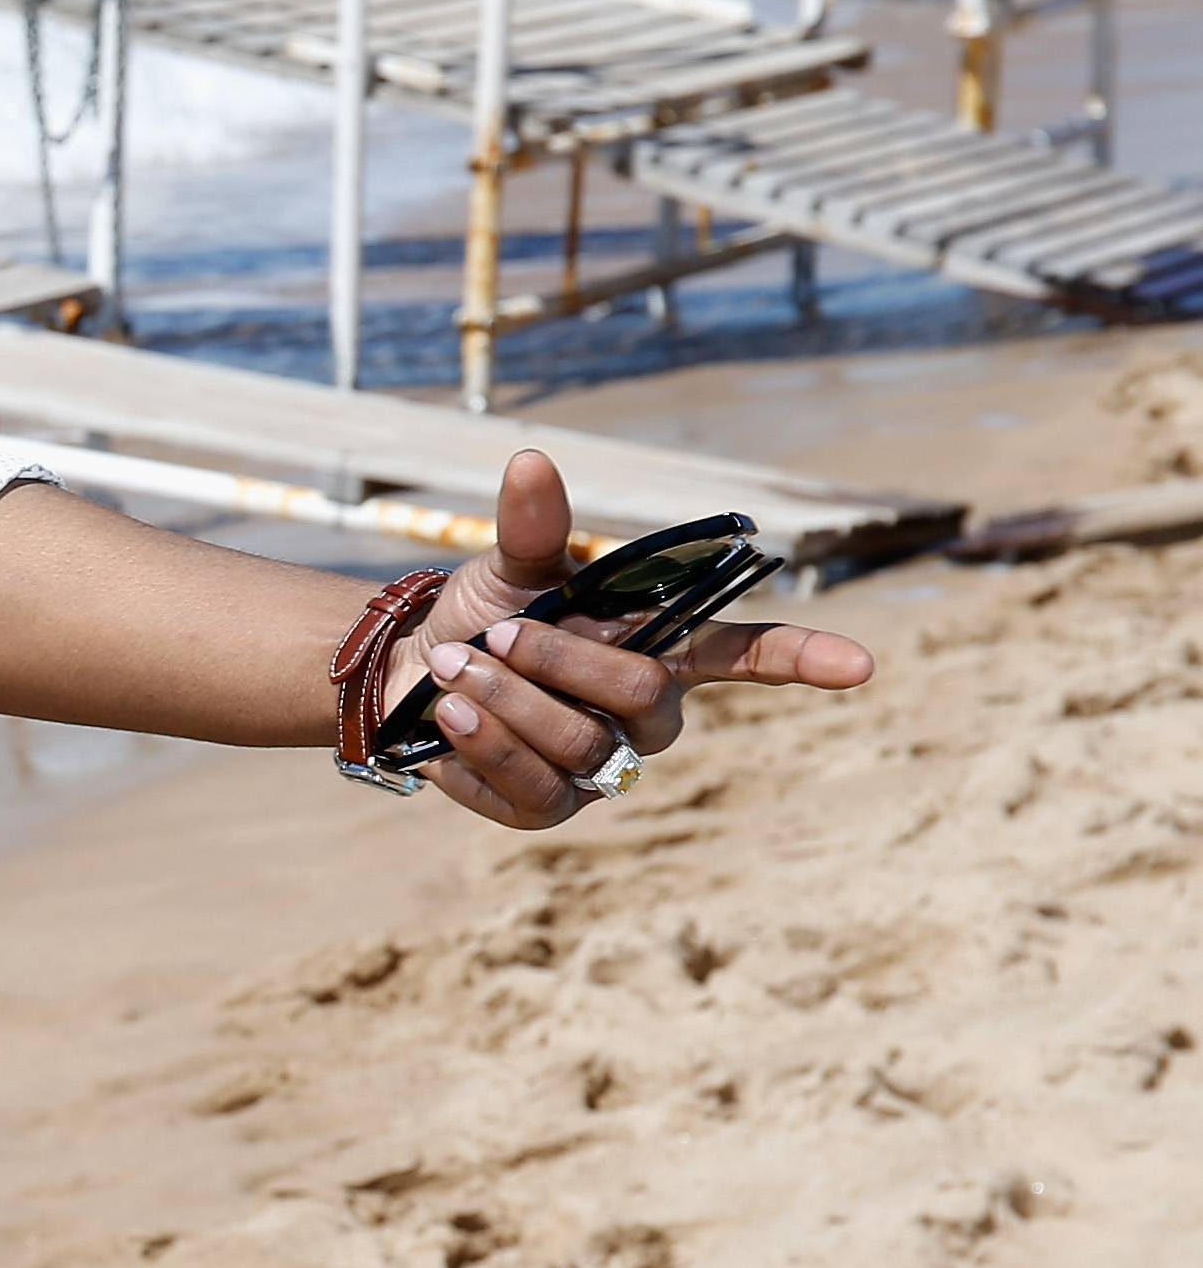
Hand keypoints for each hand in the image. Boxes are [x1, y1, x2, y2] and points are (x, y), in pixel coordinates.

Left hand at [394, 452, 876, 830]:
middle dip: (559, 661)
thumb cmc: (484, 616)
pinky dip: (484, 747)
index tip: (859, 664)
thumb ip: (534, 527)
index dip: (804, 658)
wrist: (409, 676)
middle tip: (494, 637)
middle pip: (643, 694)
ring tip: (451, 673)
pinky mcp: (549, 807)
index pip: (748, 653)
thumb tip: (529, 460)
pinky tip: (449, 720)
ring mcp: (604, 764)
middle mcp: (646, 711)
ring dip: (509, 702)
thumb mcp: (510, 568)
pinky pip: (535, 788)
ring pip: (584, 746)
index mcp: (660, 647)